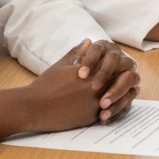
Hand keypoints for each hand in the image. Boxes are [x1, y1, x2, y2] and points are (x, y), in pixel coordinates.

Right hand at [0, 39, 140, 140]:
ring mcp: (95, 104)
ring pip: (118, 99)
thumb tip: (89, 40)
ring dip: (121, 96)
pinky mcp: (91, 118)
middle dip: (124, 80)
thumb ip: (78, 52)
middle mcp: (96, 88)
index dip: (120, 65)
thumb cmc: (45, 84)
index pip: (116, 65)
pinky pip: (109, 114)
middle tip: (124, 79)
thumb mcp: (61, 65)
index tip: (120, 65)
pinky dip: (111, 110)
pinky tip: (110, 107)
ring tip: (120, 93)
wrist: (33, 107)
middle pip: (122, 81)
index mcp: (91, 72)